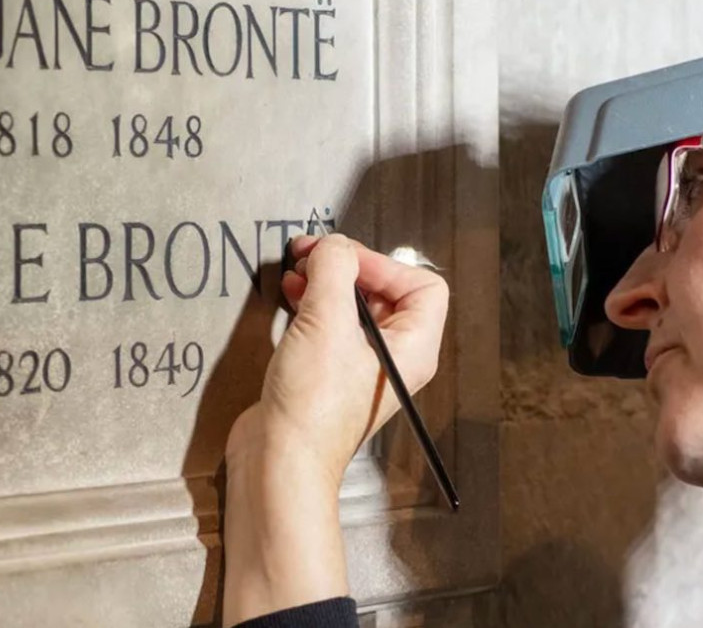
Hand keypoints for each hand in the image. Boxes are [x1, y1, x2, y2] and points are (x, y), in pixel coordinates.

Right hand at [227, 233, 449, 487]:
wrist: (278, 461)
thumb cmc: (312, 408)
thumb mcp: (327, 322)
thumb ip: (334, 270)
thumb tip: (334, 245)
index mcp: (412, 347)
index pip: (422, 285)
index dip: (383, 263)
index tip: (344, 257)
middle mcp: (393, 356)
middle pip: (385, 290)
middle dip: (348, 266)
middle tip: (313, 253)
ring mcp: (360, 364)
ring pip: (354, 304)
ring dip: (326, 281)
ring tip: (299, 269)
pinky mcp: (330, 370)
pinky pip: (330, 323)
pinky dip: (313, 301)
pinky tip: (291, 293)